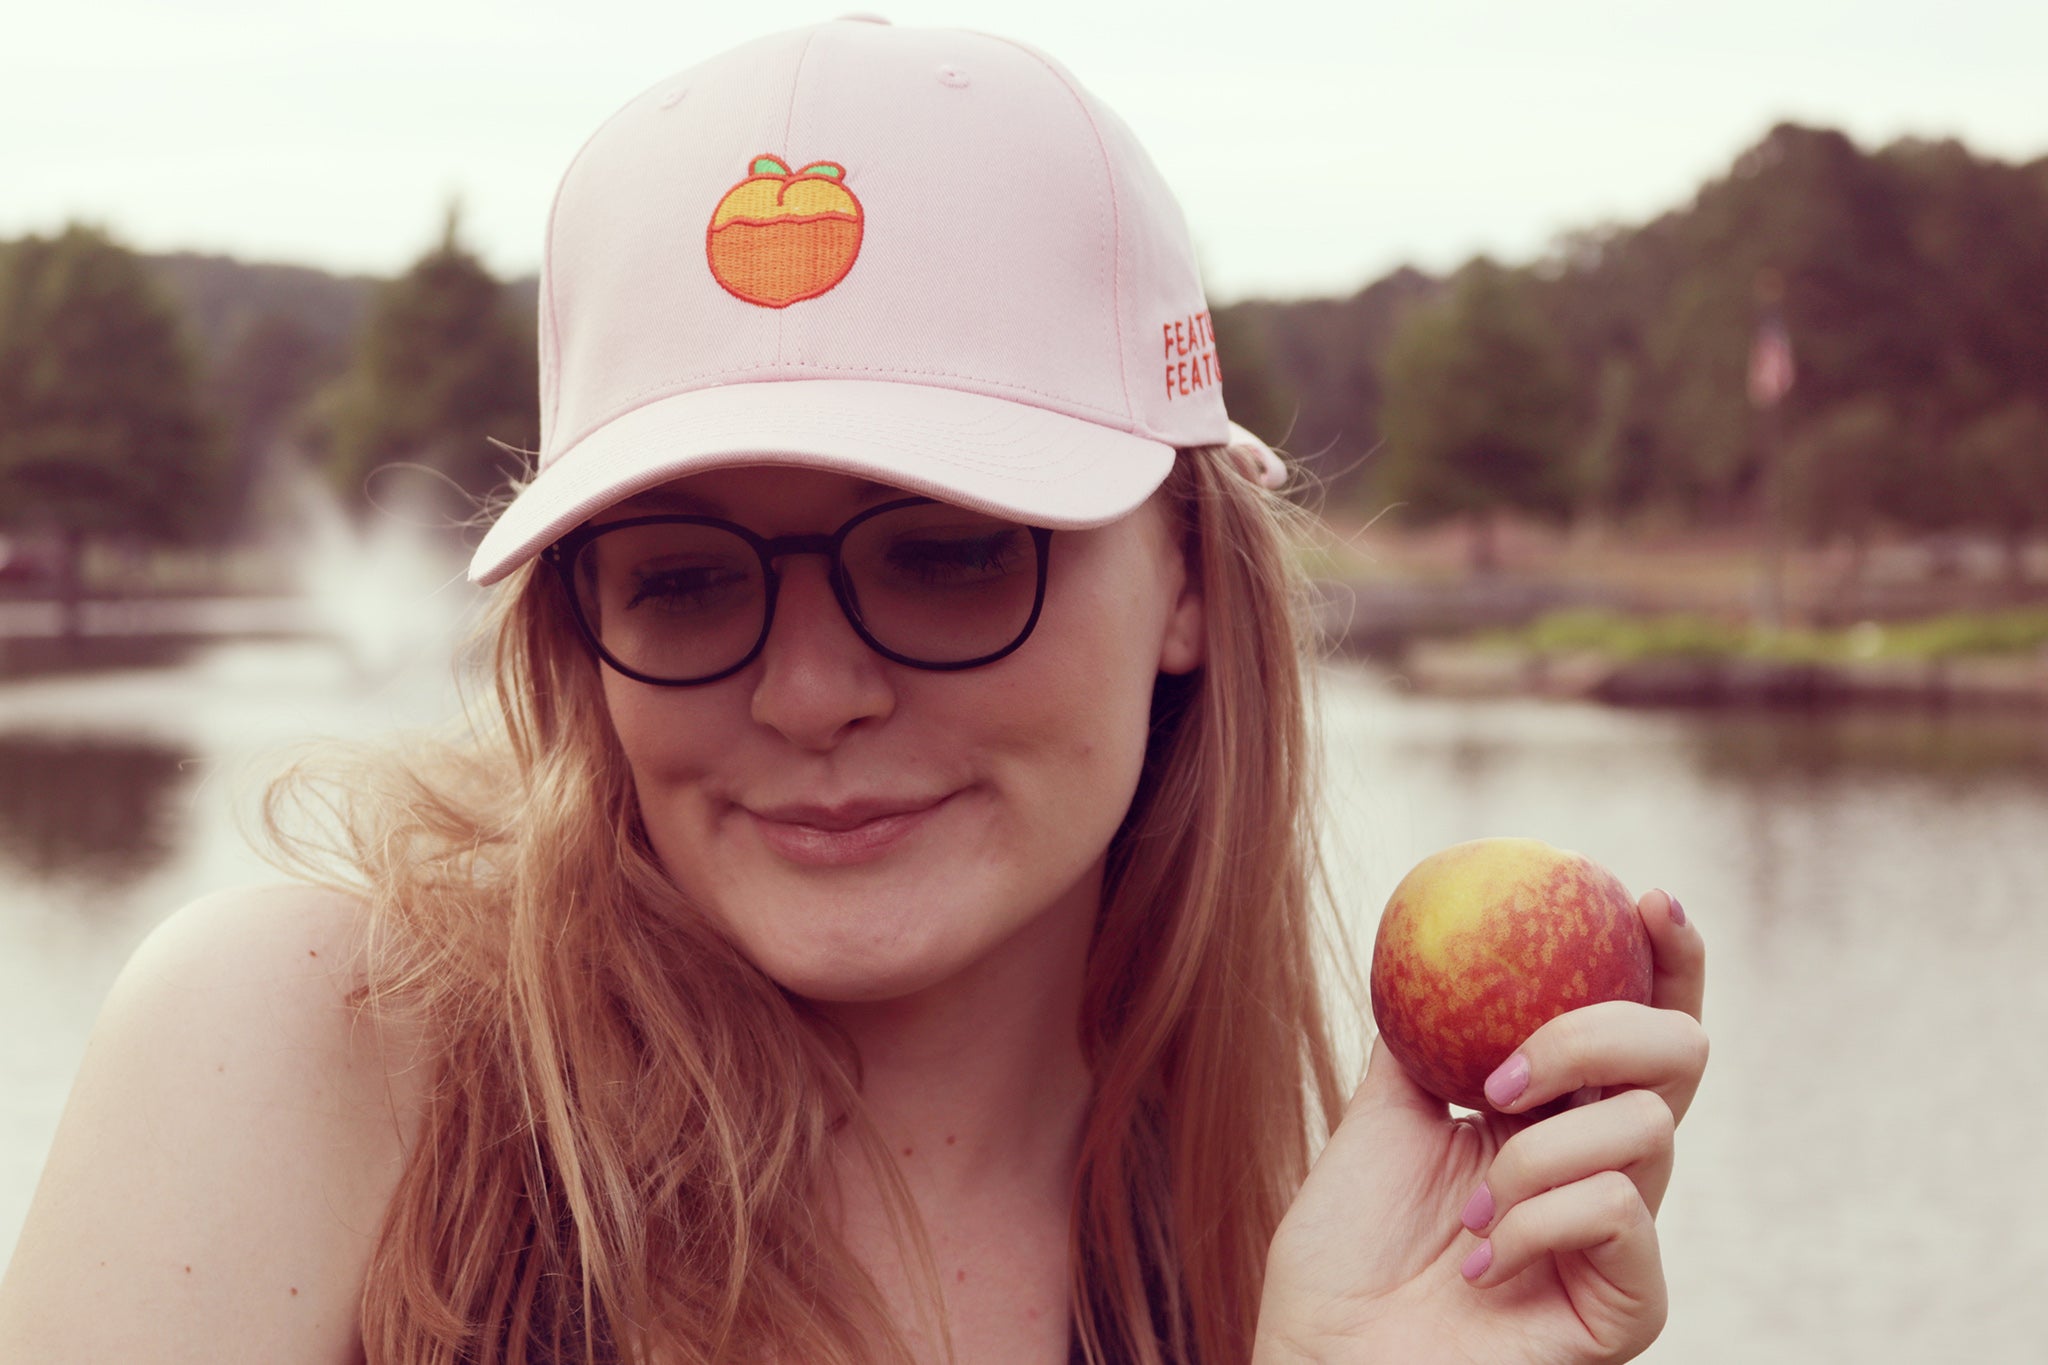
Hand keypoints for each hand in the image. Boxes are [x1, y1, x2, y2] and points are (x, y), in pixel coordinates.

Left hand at [1253, 888, 1707, 1364]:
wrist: (1326, 1359)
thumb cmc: (1346, 1255)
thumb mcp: (1377, 1118)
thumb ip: (1419, 1037)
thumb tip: (1426, 942)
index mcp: (1557, 1116)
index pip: (1637, 1018)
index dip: (1664, 955)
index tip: (1643, 896)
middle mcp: (1606, 1167)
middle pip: (1680, 1054)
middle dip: (1600, 1032)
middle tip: (1507, 1073)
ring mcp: (1623, 1238)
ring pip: (1646, 1129)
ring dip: (1537, 1152)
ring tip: (1471, 1206)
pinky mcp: (1630, 1304)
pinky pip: (1625, 1213)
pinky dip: (1545, 1217)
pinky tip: (1486, 1261)